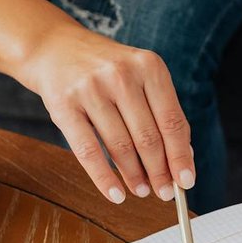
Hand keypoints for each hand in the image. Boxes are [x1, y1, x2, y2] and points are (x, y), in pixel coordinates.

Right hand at [18, 25, 194, 203]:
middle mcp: (122, 75)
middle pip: (148, 138)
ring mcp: (91, 89)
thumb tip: (184, 157)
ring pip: (121, 147)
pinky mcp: (64, 105)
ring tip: (142, 191)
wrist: (55, 48)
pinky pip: (89, 151)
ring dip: (134, 177)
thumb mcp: (139, 77)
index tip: (186, 181)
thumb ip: (162, 111)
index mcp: (149, 67)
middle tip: (165, 192)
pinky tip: (115, 194)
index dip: (180, 156)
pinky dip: (104, 179)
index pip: (172, 121)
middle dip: (160, 172)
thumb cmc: (105, 70)